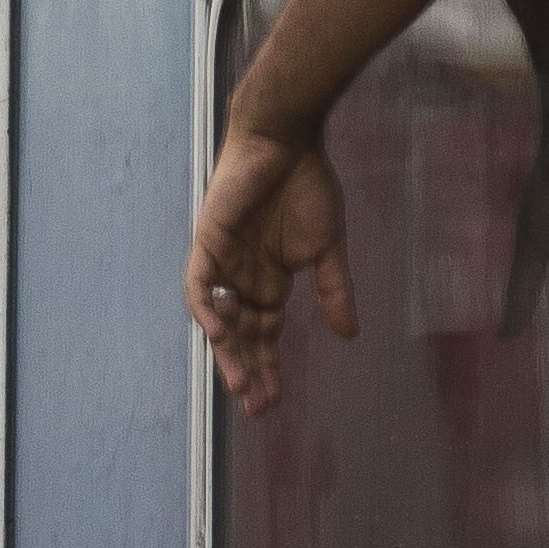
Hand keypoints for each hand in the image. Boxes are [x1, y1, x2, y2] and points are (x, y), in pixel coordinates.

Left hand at [189, 132, 352, 411]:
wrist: (287, 141)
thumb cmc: (307, 186)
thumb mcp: (327, 248)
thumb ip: (334, 291)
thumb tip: (350, 335)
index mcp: (269, 282)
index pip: (264, 337)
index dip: (267, 369)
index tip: (274, 402)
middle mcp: (242, 279)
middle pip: (240, 336)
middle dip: (247, 371)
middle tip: (256, 406)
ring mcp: (223, 262)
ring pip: (218, 318)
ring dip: (227, 351)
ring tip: (239, 384)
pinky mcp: (208, 242)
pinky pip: (199, 284)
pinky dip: (206, 308)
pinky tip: (218, 333)